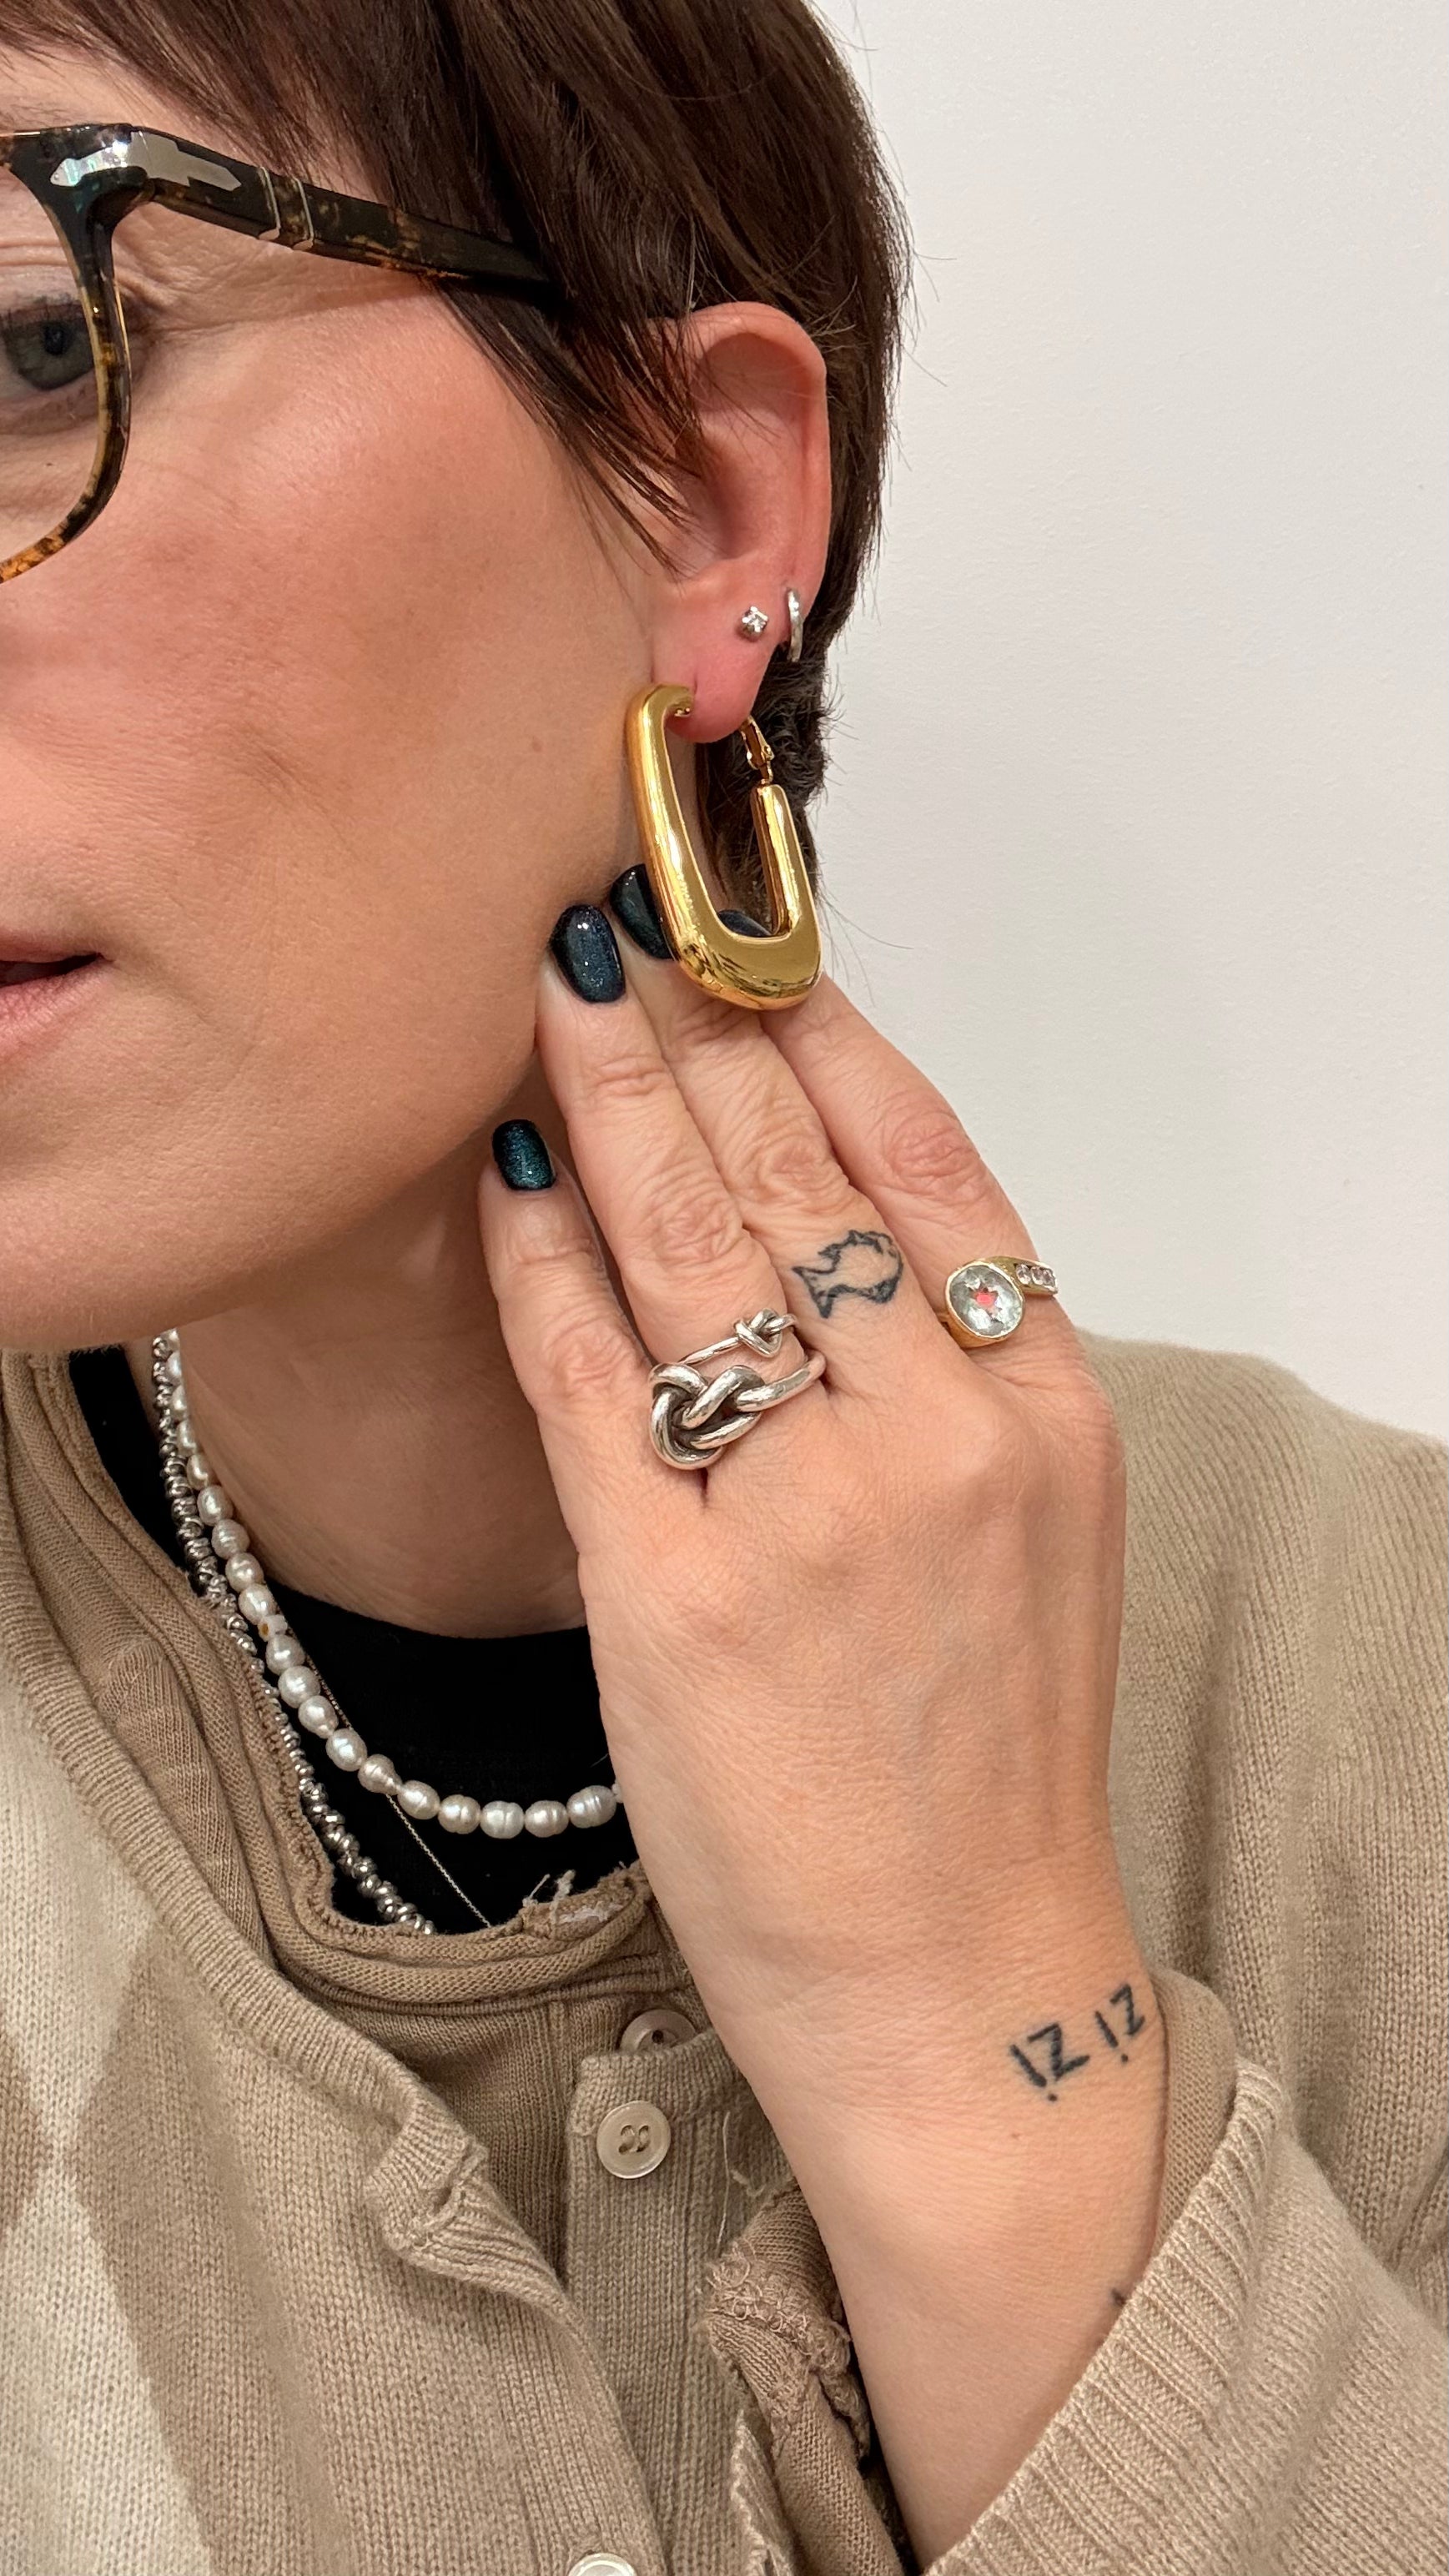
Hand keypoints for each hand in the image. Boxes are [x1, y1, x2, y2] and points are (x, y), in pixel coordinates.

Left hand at [480, 902, 1164, 2557]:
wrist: (959, 1974)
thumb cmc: (986, 1751)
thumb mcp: (1034, 1530)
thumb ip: (954, 1363)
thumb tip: (823, 1192)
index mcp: (1042, 1406)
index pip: (925, 1159)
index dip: (819, 1026)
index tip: (745, 931)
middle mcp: (937, 1434)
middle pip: (792, 1173)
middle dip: (686, 1024)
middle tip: (613, 915)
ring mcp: (806, 1512)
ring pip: (689, 1245)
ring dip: (604, 1098)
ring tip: (549, 990)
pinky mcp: (677, 1594)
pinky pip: (588, 1378)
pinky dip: (537, 1262)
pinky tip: (501, 1175)